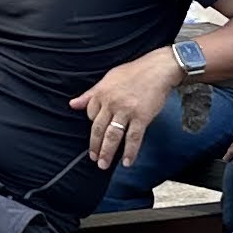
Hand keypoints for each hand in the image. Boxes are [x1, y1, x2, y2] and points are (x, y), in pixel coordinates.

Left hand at [71, 50, 180, 175]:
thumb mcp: (108, 78)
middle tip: (93, 159)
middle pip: (98, 129)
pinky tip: (127, 162)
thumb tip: (73, 104)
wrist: (159, 68)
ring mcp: (126, 111)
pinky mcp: (141, 117)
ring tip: (103, 164)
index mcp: (102, 93)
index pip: (90, 115)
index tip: (96, 135)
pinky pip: (133, 138)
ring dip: (107, 153)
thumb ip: (91, 94)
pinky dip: (130, 152)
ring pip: (113, 136)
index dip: (93, 126)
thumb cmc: (134, 72)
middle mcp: (111, 103)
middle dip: (95, 146)